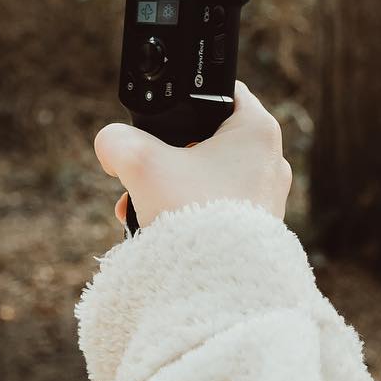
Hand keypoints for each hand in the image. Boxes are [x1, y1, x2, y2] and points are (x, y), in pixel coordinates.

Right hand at [93, 81, 292, 227]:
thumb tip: (111, 145)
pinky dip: (186, 214)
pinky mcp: (256, 230)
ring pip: (207, 177)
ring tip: (140, 208)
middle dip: (167, 157)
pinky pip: (214, 208)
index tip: (159, 123)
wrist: (218, 287)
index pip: (220, 93)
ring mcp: (266, 198)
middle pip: (207, 140)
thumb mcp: (141, 164)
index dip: (184, 102)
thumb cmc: (191, 215)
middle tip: (142, 174)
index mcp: (256, 130)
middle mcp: (269, 161)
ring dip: (170, 188)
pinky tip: (157, 231)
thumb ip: (118, 141)